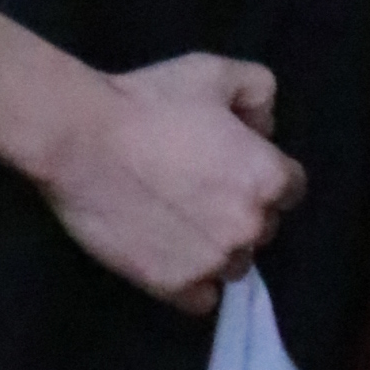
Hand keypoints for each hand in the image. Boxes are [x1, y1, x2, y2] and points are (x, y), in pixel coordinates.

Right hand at [36, 49, 304, 313]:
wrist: (80, 140)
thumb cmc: (147, 102)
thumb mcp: (212, 72)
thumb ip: (258, 90)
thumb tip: (265, 126)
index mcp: (267, 178)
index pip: (290, 187)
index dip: (260, 172)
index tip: (227, 164)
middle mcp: (250, 227)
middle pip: (262, 227)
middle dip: (239, 210)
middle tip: (195, 188)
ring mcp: (213, 262)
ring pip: (234, 264)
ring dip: (217, 247)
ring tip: (177, 222)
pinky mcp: (174, 286)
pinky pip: (202, 297)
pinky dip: (192, 281)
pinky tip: (169, 254)